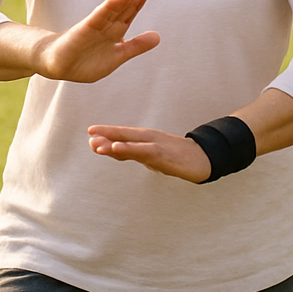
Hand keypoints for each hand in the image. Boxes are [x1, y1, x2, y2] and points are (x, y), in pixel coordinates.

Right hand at [36, 0, 160, 82]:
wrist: (58, 65)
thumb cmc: (86, 61)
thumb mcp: (117, 56)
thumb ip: (136, 47)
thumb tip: (158, 37)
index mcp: (114, 32)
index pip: (128, 14)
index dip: (137, 4)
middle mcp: (105, 27)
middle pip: (121, 11)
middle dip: (132, 1)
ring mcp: (93, 28)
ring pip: (109, 13)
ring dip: (120, 2)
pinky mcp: (82, 31)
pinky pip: (95, 20)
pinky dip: (104, 12)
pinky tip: (112, 3)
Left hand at [87, 125, 211, 182]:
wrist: (202, 159)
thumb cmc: (175, 156)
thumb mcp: (150, 155)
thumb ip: (132, 153)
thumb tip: (111, 151)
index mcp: (145, 138)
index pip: (123, 135)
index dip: (107, 133)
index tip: (90, 132)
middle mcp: (149, 138)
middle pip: (125, 135)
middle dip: (107, 134)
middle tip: (90, 133)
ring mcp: (156, 145)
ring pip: (132, 143)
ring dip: (114, 144)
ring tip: (98, 145)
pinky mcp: (163, 154)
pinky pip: (144, 152)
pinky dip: (130, 150)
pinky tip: (118, 149)